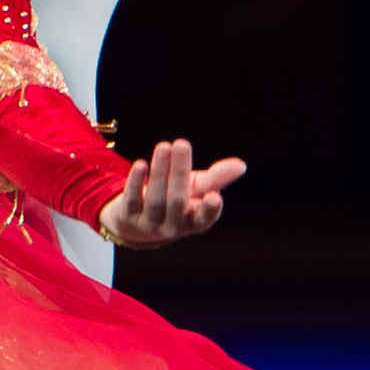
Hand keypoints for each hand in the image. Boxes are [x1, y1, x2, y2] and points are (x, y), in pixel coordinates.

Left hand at [97, 137, 246, 249]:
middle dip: (179, 172)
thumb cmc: (175, 199)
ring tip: (164, 146)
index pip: (203, 219)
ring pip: (156, 199)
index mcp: (193, 222)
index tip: (214, 196)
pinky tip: (141, 164)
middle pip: (177, 201)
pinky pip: (132, 199)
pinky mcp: (128, 217)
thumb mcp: (196, 188)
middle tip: (182, 143)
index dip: (209, 210)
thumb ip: (217, 178)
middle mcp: (172, 227)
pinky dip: (136, 182)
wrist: (137, 221)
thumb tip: (241, 165)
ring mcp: (149, 224)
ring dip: (160, 171)